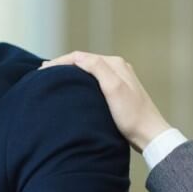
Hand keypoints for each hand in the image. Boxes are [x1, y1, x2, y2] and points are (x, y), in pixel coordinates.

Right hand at [40, 52, 170, 151]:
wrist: (149, 134)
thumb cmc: (132, 115)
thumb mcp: (113, 88)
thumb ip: (97, 68)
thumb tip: (77, 57)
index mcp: (115, 64)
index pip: (81, 56)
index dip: (60, 61)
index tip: (43, 70)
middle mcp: (117, 68)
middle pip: (84, 61)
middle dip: (62, 65)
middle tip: (43, 72)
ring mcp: (118, 79)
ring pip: (87, 70)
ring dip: (70, 72)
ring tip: (53, 78)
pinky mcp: (117, 91)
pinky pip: (93, 79)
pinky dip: (79, 80)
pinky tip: (72, 87)